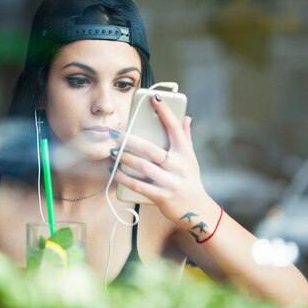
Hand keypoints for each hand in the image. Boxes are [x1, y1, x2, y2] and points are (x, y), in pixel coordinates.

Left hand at [111, 95, 210, 224]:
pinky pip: (139, 185)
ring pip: (143, 166)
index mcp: (185, 153)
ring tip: (112, 152)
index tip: (154, 97)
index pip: (175, 128)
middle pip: (151, 149)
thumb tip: (187, 117)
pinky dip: (125, 178)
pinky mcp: (162, 196)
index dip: (165, 112)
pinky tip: (115, 172)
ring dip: (125, 158)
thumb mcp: (191, 159)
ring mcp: (170, 182)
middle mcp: (179, 166)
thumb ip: (186, 138)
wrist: (196, 210)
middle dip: (130, 140)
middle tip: (114, 134)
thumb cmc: (190, 180)